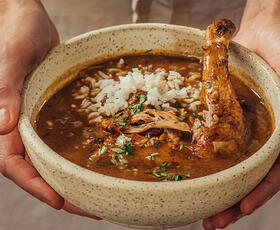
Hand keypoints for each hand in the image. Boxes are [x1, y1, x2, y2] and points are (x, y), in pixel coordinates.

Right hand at [0, 0, 99, 219]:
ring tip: (94, 195)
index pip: (12, 161)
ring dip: (67, 178)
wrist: (27, 18)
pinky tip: (89, 164)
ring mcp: (32, 120)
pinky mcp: (45, 112)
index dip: (34, 184)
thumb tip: (1, 123)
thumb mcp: (11, 56)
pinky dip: (69, 156)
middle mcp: (16, 125)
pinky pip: (56, 140)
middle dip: (59, 190)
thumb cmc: (15, 31)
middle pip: (34, 168)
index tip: (58, 200)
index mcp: (1, 116)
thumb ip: (5, 87)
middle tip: (89, 208)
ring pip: (46, 158)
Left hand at [203, 0, 279, 228]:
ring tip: (200, 207)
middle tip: (212, 222)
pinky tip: (191, 169)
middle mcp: (262, 136)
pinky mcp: (226, 116)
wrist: (262, 30)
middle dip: (232, 200)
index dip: (259, 193)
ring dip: (217, 186)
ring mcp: (243, 128)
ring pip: (230, 162)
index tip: (241, 210)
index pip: (272, 172)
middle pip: (248, 175)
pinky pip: (215, 138)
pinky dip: (206, 156)